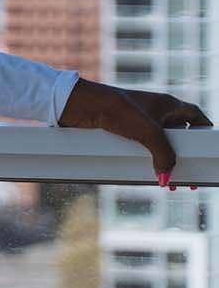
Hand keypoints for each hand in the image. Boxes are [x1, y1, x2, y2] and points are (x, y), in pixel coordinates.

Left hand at [56, 77, 211, 186]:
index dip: (204, 129)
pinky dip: (148, 160)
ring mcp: (139, 120)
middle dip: (185, 155)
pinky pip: (141, 147)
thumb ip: (163, 155)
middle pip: (179, 133)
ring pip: (159, 143)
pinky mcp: (122, 130)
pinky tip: (149, 174)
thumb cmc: (118, 109)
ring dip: (165, 161)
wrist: (82, 105)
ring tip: (170, 182)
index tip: (210, 145)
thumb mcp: (148, 133)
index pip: (195, 115)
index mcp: (168, 105)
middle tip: (190, 175)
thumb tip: (168, 178)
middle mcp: (156, 111)